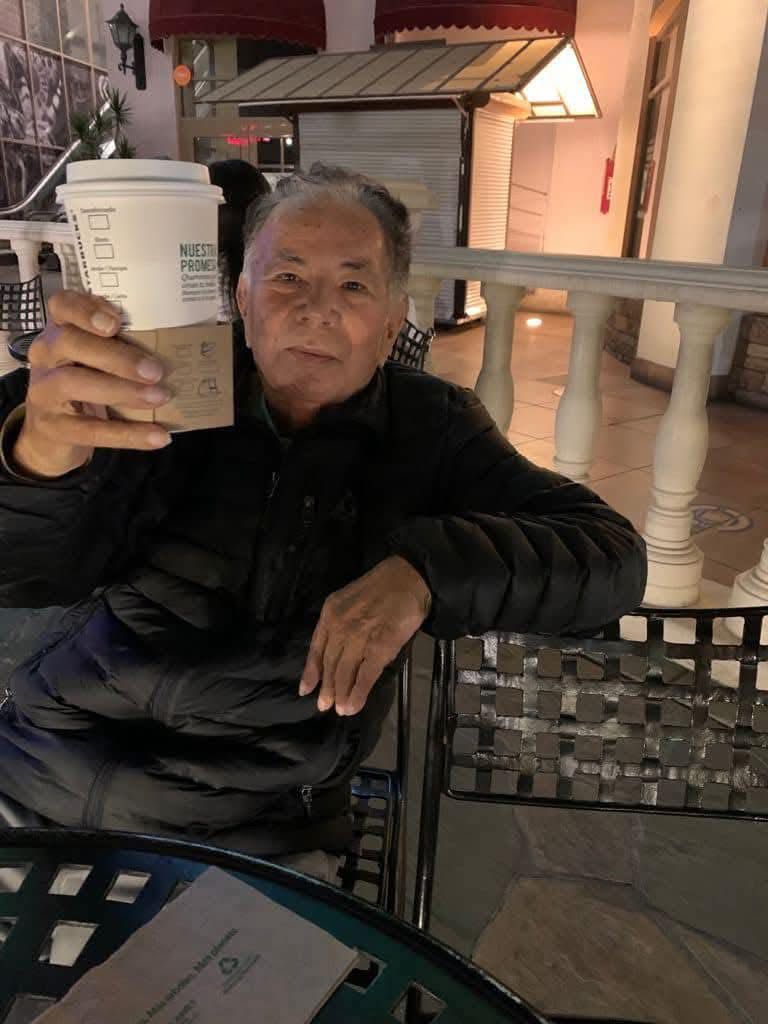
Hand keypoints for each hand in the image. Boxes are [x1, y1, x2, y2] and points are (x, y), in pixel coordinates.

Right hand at [13, 290, 171, 477]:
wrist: (52, 436)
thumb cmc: (85, 387)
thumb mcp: (96, 361)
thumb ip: (120, 348)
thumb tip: (173, 348)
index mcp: (58, 330)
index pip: (62, 305)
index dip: (85, 309)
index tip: (116, 322)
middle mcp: (44, 355)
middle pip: (70, 342)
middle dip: (116, 356)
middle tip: (155, 371)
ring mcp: (43, 391)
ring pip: (74, 383)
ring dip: (122, 391)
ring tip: (160, 397)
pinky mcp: (53, 427)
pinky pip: (91, 430)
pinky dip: (129, 434)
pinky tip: (158, 436)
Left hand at [299, 556, 430, 716]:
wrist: (409, 578)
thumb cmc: (382, 588)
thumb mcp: (350, 599)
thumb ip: (342, 621)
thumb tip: (340, 649)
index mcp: (331, 613)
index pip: (316, 647)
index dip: (310, 671)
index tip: (305, 689)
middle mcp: (340, 626)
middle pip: (329, 663)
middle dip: (327, 687)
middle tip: (324, 706)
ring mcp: (358, 638)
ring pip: (344, 672)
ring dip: (341, 694)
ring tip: (341, 709)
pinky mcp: (379, 648)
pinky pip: (364, 676)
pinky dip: (358, 693)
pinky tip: (354, 705)